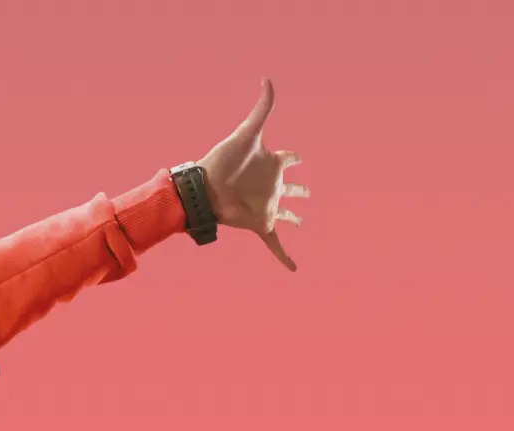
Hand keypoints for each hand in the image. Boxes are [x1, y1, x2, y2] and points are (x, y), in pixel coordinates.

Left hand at [196, 77, 309, 270]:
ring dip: (294, 219)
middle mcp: (272, 185)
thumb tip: (267, 78)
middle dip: (300, 188)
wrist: (205, 188)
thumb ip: (261, 107)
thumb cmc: (224, 159)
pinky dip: (284, 258)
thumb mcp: (247, 132)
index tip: (300, 155)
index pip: (290, 157)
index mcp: (272, 163)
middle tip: (308, 191)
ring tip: (302, 223)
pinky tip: (295, 270)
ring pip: (286, 215)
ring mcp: (268, 206)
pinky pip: (276, 245)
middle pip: (292, 187)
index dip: (297, 156)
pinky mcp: (261, 224)